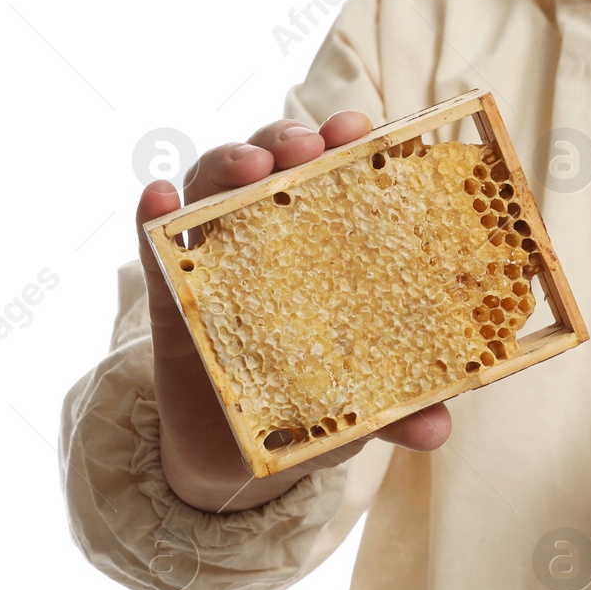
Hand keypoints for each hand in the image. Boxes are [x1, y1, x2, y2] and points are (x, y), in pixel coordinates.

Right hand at [136, 111, 451, 512]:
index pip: (338, 180)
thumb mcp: (364, 412)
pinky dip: (153, 213)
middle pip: (275, 167)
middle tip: (309, 143)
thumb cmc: (313, 413)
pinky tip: (159, 195)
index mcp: (330, 253)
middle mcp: (274, 243)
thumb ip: (403, 413)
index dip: (349, 145)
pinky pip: (154, 243)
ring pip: (215, 189)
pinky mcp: (170, 297)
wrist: (238, 463)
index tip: (362, 126)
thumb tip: (438, 430)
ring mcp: (218, 263)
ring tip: (252, 164)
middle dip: (288, 139)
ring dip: (230, 162)